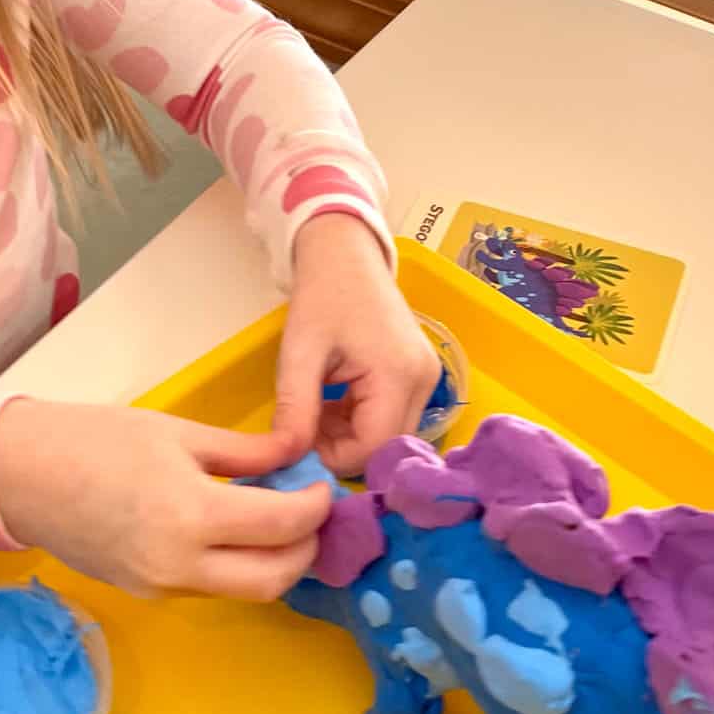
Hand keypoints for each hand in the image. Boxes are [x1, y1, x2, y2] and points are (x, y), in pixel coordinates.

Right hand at [0, 400, 330, 602]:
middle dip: (306, 548)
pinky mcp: (147, 595)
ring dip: (276, 562)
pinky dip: (237, 566)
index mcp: (191, 515)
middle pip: (275, 579)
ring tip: (280, 522)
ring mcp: (162, 586)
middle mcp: (180, 564)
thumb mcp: (177, 432)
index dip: (316, 507)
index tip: (323, 487)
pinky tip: (236, 533)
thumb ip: (245, 452)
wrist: (18, 475)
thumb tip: (298, 453)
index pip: (282, 526)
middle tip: (312, 515)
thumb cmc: (94, 439)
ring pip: (245, 591)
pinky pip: (210, 587)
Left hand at [276, 212, 440, 477]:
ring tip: (317, 409)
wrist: (345, 254)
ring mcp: (427, 379)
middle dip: (342, 449)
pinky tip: (335, 401)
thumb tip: (286, 459)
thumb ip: (295, 410)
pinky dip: (361, 422)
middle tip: (305, 427)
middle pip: (386, 448)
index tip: (297, 443)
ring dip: (350, 436)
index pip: (371, 449)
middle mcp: (424, 383)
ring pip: (389, 437)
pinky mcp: (420, 376)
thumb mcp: (300, 354)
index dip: (332, 457)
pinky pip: (392, 419)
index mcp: (398, 375)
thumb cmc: (322, 296)